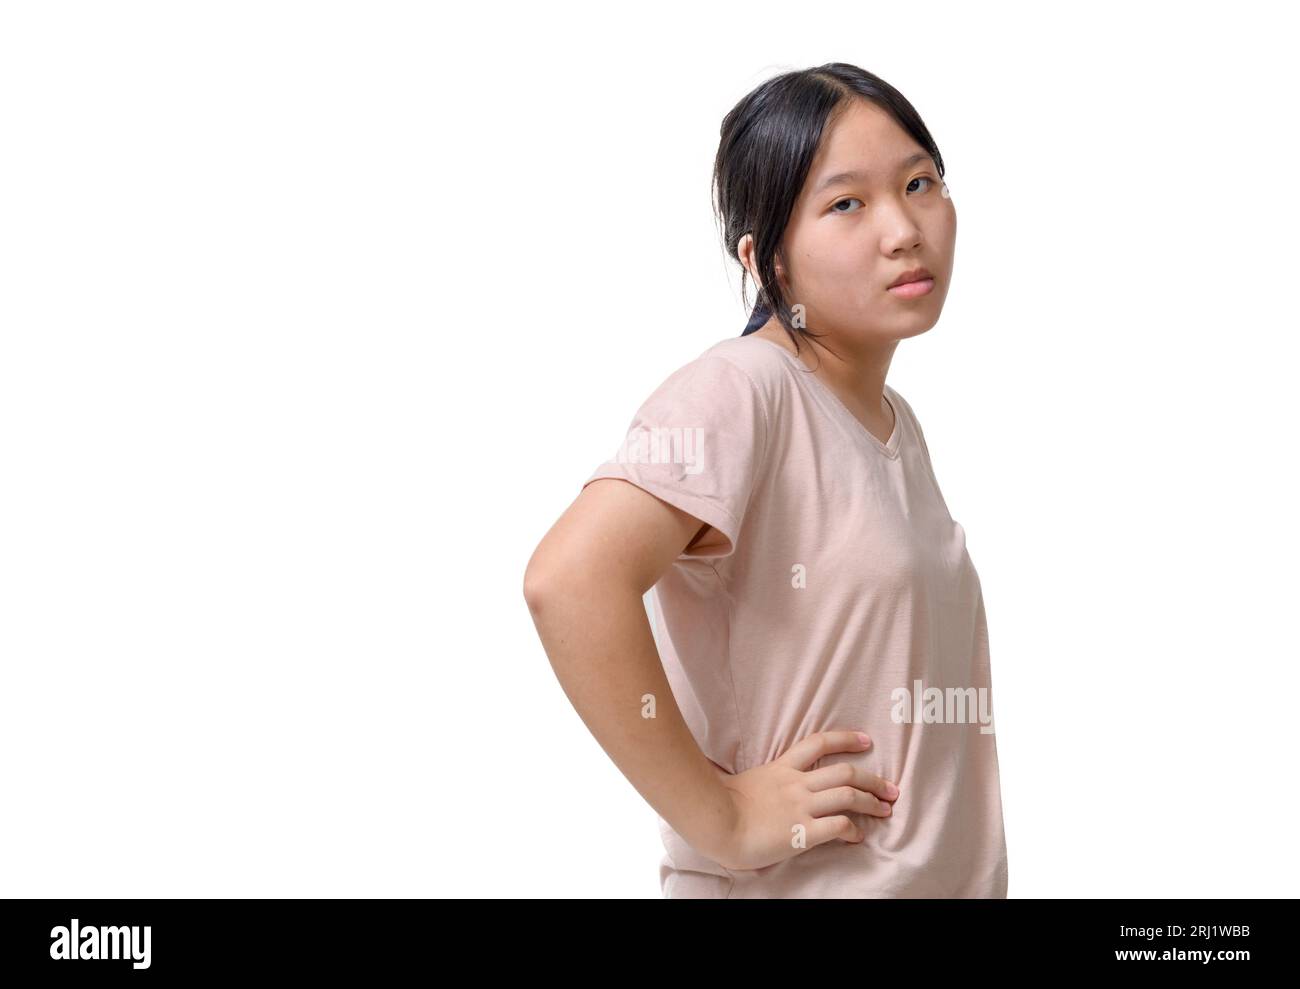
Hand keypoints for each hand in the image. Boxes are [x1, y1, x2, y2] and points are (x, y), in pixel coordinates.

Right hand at [711, 730, 898, 871]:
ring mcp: (800, 806)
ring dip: (871, 802)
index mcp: (782, 768)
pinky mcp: (801, 832)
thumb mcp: (748, 782)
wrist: (715, 821)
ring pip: (847, 795)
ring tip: (885, 810)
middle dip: (873, 779)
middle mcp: (796, 784)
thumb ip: (767, 781)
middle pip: (844, 772)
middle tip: (890, 789)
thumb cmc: (722, 805)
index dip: (847, 739)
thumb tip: (771, 787)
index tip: (867, 741)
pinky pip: (837, 826)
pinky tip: (858, 836)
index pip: (819, 743)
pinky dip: (853, 830)